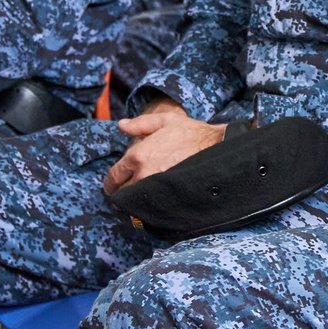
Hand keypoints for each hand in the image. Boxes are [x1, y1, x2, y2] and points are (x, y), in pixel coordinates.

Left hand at [101, 100, 226, 194]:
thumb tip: (122, 125)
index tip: (112, 185)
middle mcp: (143, 174)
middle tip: (126, 190)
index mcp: (138, 156)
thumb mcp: (165, 121)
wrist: (216, 149)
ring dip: (135, 199)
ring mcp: (155, 188)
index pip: (114, 176)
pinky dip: (149, 206)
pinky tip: (154, 199)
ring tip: (141, 195)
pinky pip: (151, 207)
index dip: (111, 183)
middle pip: (122, 192)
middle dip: (121, 192)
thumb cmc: (192, 134)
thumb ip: (140, 124)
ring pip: (135, 201)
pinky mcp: (168, 197)